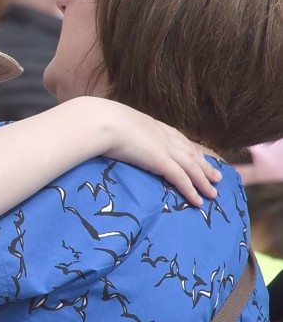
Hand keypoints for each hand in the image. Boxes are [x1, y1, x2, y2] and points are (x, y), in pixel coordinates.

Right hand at [97, 99, 220, 205]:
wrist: (103, 121)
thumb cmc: (103, 121)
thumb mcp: (116, 122)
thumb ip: (120, 129)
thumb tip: (112, 134)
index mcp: (153, 125)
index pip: (178, 139)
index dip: (191, 149)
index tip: (201, 156)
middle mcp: (164, 136)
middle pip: (191, 153)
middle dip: (205, 166)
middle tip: (218, 176)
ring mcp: (164, 148)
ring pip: (192, 167)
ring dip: (204, 181)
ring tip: (214, 193)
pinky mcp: (161, 161)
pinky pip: (181, 179)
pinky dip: (191, 190)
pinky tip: (198, 201)